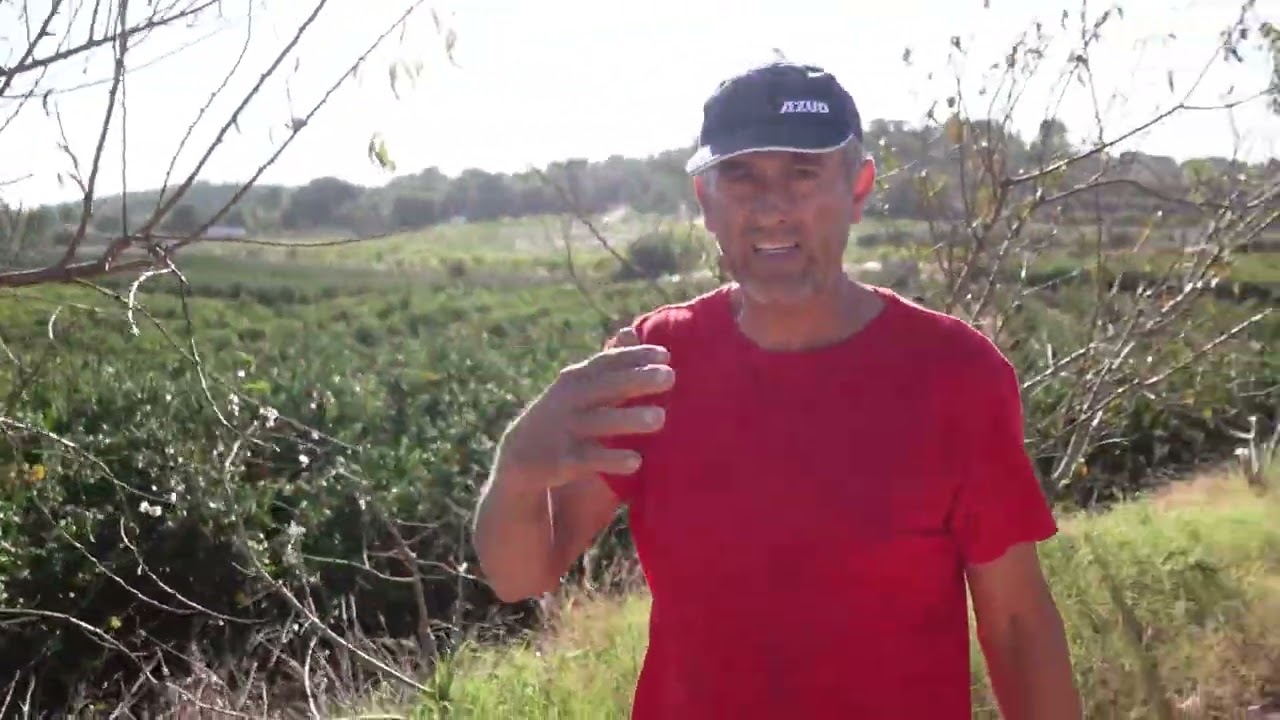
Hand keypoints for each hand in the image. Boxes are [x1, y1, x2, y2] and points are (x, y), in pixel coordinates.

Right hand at [496, 326, 673, 490]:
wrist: (522, 454)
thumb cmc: (566, 413)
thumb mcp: (580, 385)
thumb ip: (608, 363)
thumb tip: (631, 331)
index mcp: (577, 378)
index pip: (607, 362)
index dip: (635, 356)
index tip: (665, 355)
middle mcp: (570, 399)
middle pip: (606, 386)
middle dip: (637, 379)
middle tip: (670, 376)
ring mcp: (565, 428)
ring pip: (599, 422)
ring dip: (628, 419)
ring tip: (661, 418)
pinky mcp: (563, 460)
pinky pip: (590, 459)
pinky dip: (611, 459)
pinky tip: (637, 461)